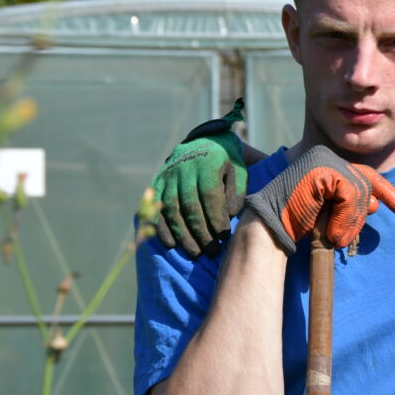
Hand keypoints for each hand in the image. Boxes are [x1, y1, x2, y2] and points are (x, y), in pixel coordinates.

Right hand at [152, 100, 246, 256]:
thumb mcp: (239, 172)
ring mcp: (167, 176)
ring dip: (183, 234)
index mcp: (207, 164)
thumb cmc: (226, 163)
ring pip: (172, 209)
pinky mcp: (156, 183)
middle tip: (211, 251)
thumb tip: (229, 216)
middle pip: (190, 206)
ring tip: (196, 252)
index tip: (223, 236)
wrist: (204, 142)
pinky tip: (171, 243)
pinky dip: (162, 228)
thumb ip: (236, 193)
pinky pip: (156, 208)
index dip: (215, 218)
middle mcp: (184, 169)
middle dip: (200, 232)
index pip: (209, 195)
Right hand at [244, 145, 394, 252]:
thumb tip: (377, 203)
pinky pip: (350, 194)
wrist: (270, 229)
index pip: (365, 175)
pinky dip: (346, 217)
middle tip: (345, 236)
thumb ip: (351, 203)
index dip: (385, 191)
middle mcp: (325, 156)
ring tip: (336, 237)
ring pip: (359, 190)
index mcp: (327, 163)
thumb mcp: (331, 210)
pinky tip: (332, 232)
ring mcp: (323, 160)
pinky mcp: (321, 169)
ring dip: (352, 221)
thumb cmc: (297, 222)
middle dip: (361, 214)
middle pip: (365, 183)